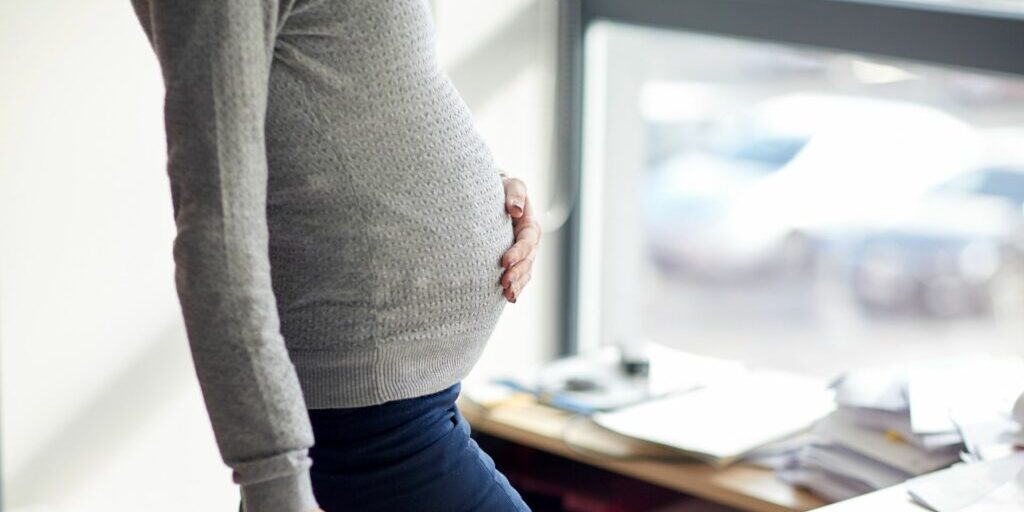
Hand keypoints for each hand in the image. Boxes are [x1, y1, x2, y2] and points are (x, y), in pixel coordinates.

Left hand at [499, 174, 540, 302]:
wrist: (497, 199)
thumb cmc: (504, 190)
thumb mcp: (511, 185)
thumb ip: (515, 194)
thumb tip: (516, 209)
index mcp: (530, 226)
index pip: (526, 241)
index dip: (517, 252)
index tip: (503, 261)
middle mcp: (531, 243)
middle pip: (527, 261)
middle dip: (517, 273)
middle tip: (504, 282)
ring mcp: (525, 256)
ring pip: (525, 273)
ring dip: (518, 284)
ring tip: (508, 294)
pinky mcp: (517, 264)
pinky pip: (520, 278)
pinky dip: (516, 288)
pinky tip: (510, 298)